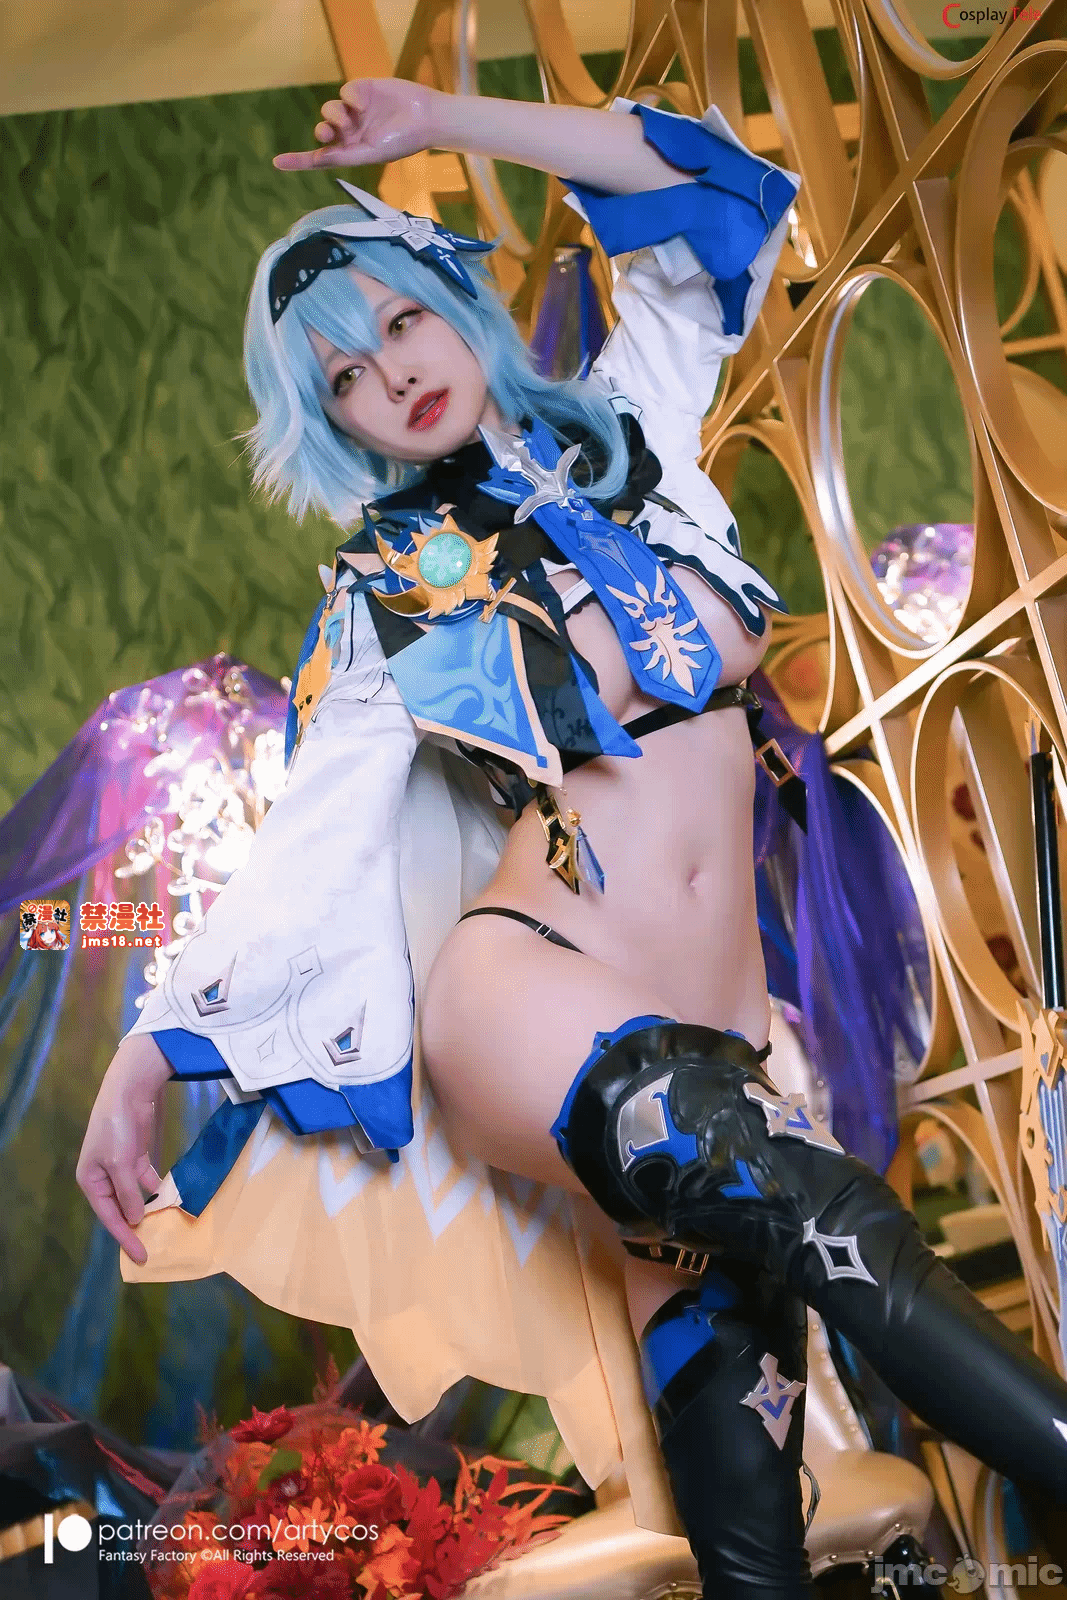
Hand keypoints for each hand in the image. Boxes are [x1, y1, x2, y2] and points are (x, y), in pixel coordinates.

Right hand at [76, 1035, 172, 1264]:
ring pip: (135, 1196)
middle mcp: (103, 1177)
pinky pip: (146, 1181)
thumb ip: (128, 1194)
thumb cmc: (117, 1129)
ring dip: (148, 1209)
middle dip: (136, 1227)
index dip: (125, 1237)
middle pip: (120, 1209)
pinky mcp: (136, 1156)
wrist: (129, 1091)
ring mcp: (120, 1167)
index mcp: (90, 1181)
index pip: (109, 1217)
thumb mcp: (121, 1165)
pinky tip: (169, 1199)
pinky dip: (156, 1190)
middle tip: (153, 1248)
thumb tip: (136, 1219)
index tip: (142, 1256)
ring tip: (163, 1228)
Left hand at [274, 78, 443, 171]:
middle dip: (323, 131)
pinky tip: (363, 103)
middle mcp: (351, 132)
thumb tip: (317, 158)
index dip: (298, 159)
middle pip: (323, 130)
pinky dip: (350, 97)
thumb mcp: (370, 153)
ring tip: (349, 118)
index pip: (320, 157)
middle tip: (329, 133)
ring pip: (330, 110)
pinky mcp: (363, 90)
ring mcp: (356, 111)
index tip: (277, 162)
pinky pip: (345, 92)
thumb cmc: (402, 142)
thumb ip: (342, 156)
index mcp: (352, 152)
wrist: (425, 118)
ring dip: (334, 114)